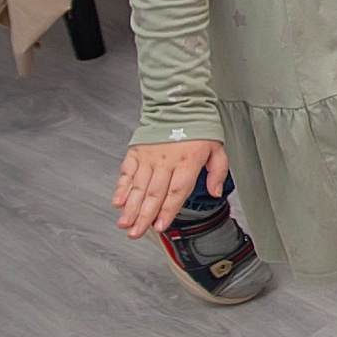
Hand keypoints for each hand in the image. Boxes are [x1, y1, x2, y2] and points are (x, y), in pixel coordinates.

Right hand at [113, 139, 228, 240]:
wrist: (179, 104)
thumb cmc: (198, 128)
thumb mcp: (217, 148)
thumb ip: (218, 172)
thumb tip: (216, 192)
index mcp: (188, 161)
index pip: (177, 191)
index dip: (167, 211)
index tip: (160, 226)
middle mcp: (167, 160)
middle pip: (154, 193)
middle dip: (144, 216)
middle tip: (136, 232)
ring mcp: (149, 157)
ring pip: (139, 186)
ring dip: (130, 207)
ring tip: (125, 223)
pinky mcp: (137, 152)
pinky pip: (127, 172)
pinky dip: (121, 187)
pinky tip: (118, 201)